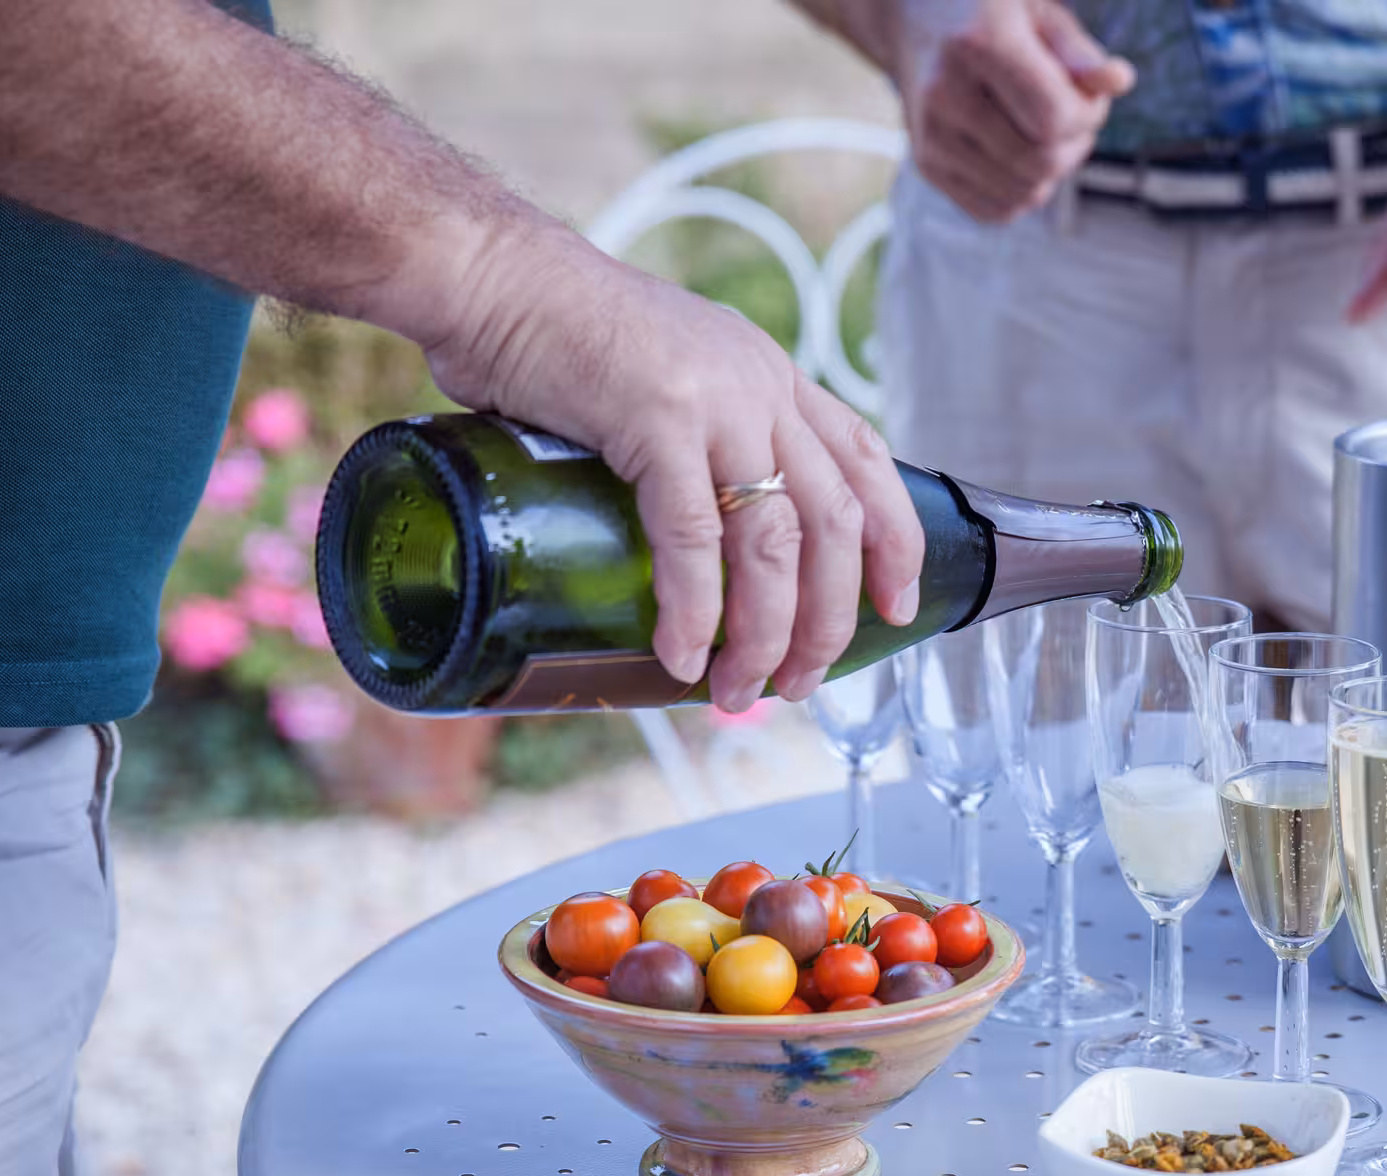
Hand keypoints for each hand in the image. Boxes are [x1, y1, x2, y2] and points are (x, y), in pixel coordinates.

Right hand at [424, 219, 925, 707]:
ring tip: (742, 690)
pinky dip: (694, 606)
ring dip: (766, 631)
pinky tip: (684, 654)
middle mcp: (759, 386)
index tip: (899, 605)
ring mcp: (715, 400)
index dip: (895, 539)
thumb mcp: (665, 374)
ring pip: (775, 541)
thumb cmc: (554, 335)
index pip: (866, 461)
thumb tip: (695, 534)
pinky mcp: (657, 417)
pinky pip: (694, 536)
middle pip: (833, 521)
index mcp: (770, 374)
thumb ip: (697, 436)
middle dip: (828, 617)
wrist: (488, 274)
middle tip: (802, 681)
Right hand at [897, 0, 1133, 222]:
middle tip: (1074, 116)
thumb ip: (1079, 50)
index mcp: (976, 44)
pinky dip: (1026, 192)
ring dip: (1054, 172)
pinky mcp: (927, 165)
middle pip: (1041, 162)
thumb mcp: (1036, 9)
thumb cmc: (991, 10)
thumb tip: (1120, 81)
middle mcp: (944, 93)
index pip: (1054, 119)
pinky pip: (998, 211)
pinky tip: (1025, 155)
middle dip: (1076, 146)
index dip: (1090, 115)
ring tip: (1049, 132)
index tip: (1089, 94)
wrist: (915, 18)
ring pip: (1024, 194)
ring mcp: (930, 135)